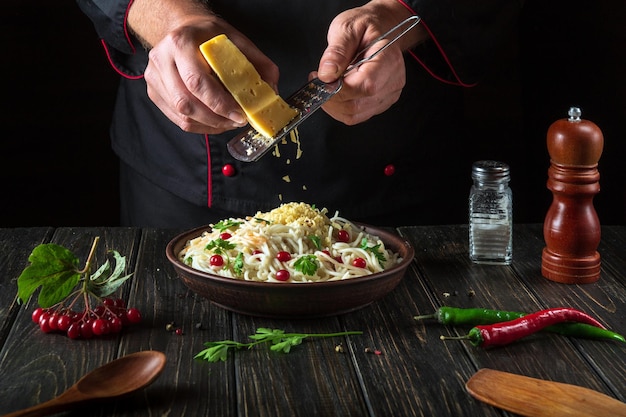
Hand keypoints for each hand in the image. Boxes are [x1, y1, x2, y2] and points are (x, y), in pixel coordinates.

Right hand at [129, 2, 278, 133]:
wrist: (183, 29)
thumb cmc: (209, 36)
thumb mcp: (237, 41)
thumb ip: (258, 64)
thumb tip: (271, 92)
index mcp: (181, 42)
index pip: (197, 82)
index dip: (220, 104)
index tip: (240, 115)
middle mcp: (162, 59)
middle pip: (186, 103)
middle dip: (216, 119)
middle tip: (237, 122)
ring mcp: (155, 77)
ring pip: (181, 115)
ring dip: (209, 125)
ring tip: (228, 123)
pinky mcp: (154, 91)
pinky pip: (177, 118)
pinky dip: (199, 125)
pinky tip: (214, 122)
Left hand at [314, 1, 424, 124]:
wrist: (381, 28)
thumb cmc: (366, 26)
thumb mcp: (346, 28)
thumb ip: (336, 51)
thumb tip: (327, 74)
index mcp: (388, 59)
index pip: (363, 87)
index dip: (337, 89)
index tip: (319, 78)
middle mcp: (392, 81)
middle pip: (356, 105)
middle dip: (330, 97)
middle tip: (318, 80)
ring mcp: (388, 94)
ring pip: (354, 114)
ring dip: (333, 104)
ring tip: (327, 84)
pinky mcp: (381, 102)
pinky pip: (356, 115)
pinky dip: (340, 107)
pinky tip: (336, 91)